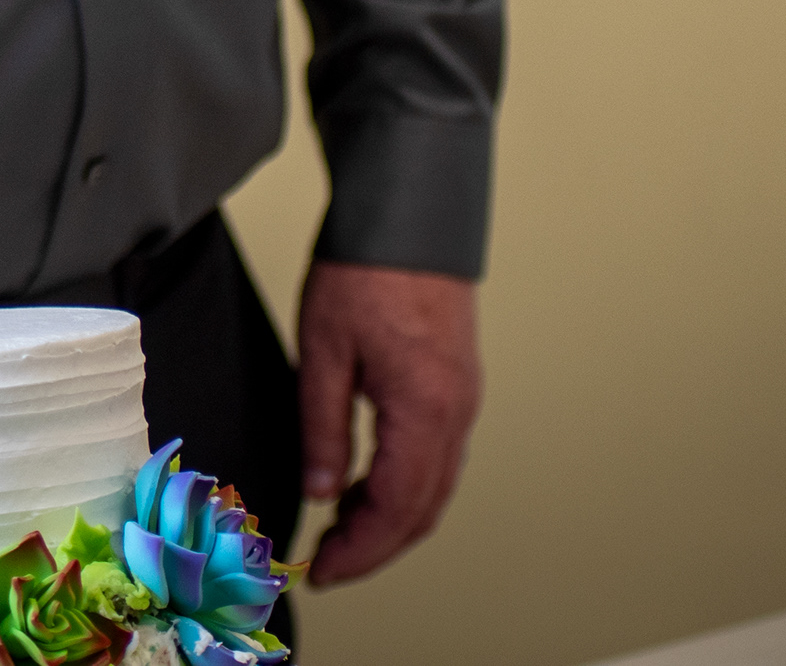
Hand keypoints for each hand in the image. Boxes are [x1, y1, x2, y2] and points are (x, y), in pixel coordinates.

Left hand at [293, 260, 479, 588]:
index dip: (361, 551)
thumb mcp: (323, 351)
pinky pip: (437, 459)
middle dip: (376, 547)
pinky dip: (404, 487)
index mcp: (425, 410)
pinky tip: (366, 485)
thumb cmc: (364, 271)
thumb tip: (323, 490)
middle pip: (423, 510)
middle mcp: (456, 413)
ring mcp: (463, 401)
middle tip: (328, 562)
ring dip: (391, 520)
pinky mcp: (457, 387)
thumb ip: (323, 428)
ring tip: (339, 531)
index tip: (324, 570)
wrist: (409, 215)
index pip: (397, 509)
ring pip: (434, 488)